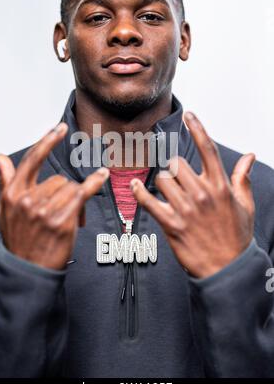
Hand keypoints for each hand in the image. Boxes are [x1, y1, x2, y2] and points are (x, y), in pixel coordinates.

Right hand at [0, 123, 108, 269]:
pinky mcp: (62, 221)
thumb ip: (6, 180)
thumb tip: (1, 157)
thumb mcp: (5, 209)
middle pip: (58, 179)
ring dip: (74, 201)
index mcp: (13, 193)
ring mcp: (45, 211)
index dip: (47, 141)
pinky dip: (94, 183)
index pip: (32, 159)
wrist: (27, 270)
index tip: (59, 128)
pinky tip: (102, 175)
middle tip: (62, 211)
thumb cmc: (19, 239)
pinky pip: (81, 194)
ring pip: (71, 188)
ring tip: (68, 218)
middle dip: (64, 192)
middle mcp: (28, 200)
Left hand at [130, 112, 255, 277]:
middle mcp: (202, 194)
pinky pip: (149, 202)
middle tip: (176, 178)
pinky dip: (138, 192)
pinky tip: (134, 184)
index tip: (189, 115)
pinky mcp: (172, 225)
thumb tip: (249, 156)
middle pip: (177, 164)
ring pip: (163, 180)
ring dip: (162, 183)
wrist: (228, 268)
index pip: (208, 150)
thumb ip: (242, 178)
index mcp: (220, 187)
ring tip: (168, 193)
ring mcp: (186, 210)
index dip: (198, 129)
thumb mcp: (245, 205)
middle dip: (174, 168)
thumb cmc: (236, 236)